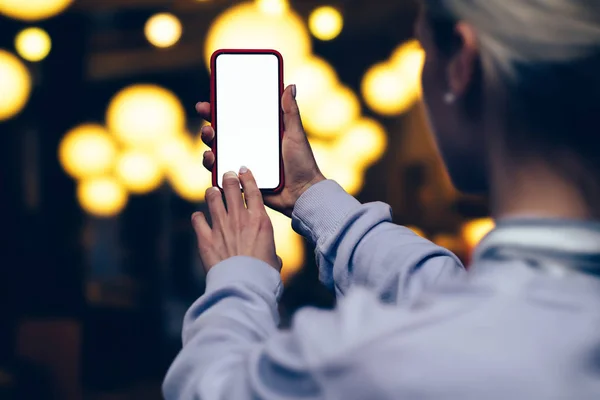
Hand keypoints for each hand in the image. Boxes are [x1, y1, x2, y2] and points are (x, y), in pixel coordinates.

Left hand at [192, 167, 279, 271]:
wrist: (244, 285)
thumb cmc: (264, 275)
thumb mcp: (274, 259)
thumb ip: (270, 252)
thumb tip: (272, 258)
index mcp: (260, 220)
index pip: (253, 190)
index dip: (247, 177)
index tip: (243, 170)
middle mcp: (239, 218)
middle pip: (230, 188)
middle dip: (227, 178)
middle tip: (226, 175)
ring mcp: (220, 226)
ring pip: (212, 199)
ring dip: (212, 193)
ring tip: (212, 192)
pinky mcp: (205, 238)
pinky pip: (197, 220)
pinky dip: (198, 218)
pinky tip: (199, 218)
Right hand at [197, 84, 325, 216]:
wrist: (302, 194)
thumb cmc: (302, 163)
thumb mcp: (295, 134)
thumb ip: (290, 112)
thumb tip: (289, 86)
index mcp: (260, 134)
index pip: (237, 118)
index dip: (222, 108)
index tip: (211, 98)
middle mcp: (249, 147)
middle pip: (222, 133)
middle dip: (209, 123)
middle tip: (206, 116)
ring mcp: (243, 163)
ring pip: (218, 151)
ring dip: (208, 142)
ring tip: (208, 136)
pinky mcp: (240, 180)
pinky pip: (222, 172)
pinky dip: (212, 165)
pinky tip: (211, 158)